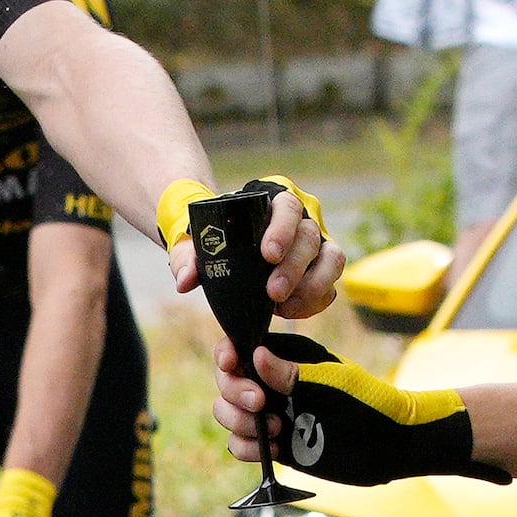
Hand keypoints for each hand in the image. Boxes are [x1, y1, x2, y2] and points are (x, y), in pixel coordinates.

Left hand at [162, 175, 342, 332]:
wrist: (230, 250)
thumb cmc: (217, 241)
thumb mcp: (198, 244)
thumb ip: (187, 258)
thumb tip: (185, 280)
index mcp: (273, 204)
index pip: (287, 206)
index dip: (282, 230)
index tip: (268, 255)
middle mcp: (302, 220)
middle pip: (310, 235)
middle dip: (293, 266)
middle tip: (273, 292)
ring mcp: (318, 245)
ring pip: (331, 259)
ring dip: (312, 285)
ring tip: (284, 307)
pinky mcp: (323, 270)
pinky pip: (330, 285)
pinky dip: (314, 301)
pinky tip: (290, 312)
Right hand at [238, 333, 489, 483]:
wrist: (391, 445)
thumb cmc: (368, 405)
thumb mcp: (332, 385)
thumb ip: (292, 373)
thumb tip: (256, 354)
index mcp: (287, 356)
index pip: (241, 348)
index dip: (228, 356)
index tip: (232, 365)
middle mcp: (274, 383)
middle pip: (227, 384)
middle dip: (235, 394)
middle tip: (261, 404)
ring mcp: (274, 413)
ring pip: (230, 415)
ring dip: (240, 424)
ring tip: (277, 432)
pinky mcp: (276, 443)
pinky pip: (242, 444)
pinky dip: (247, 448)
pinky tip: (274, 450)